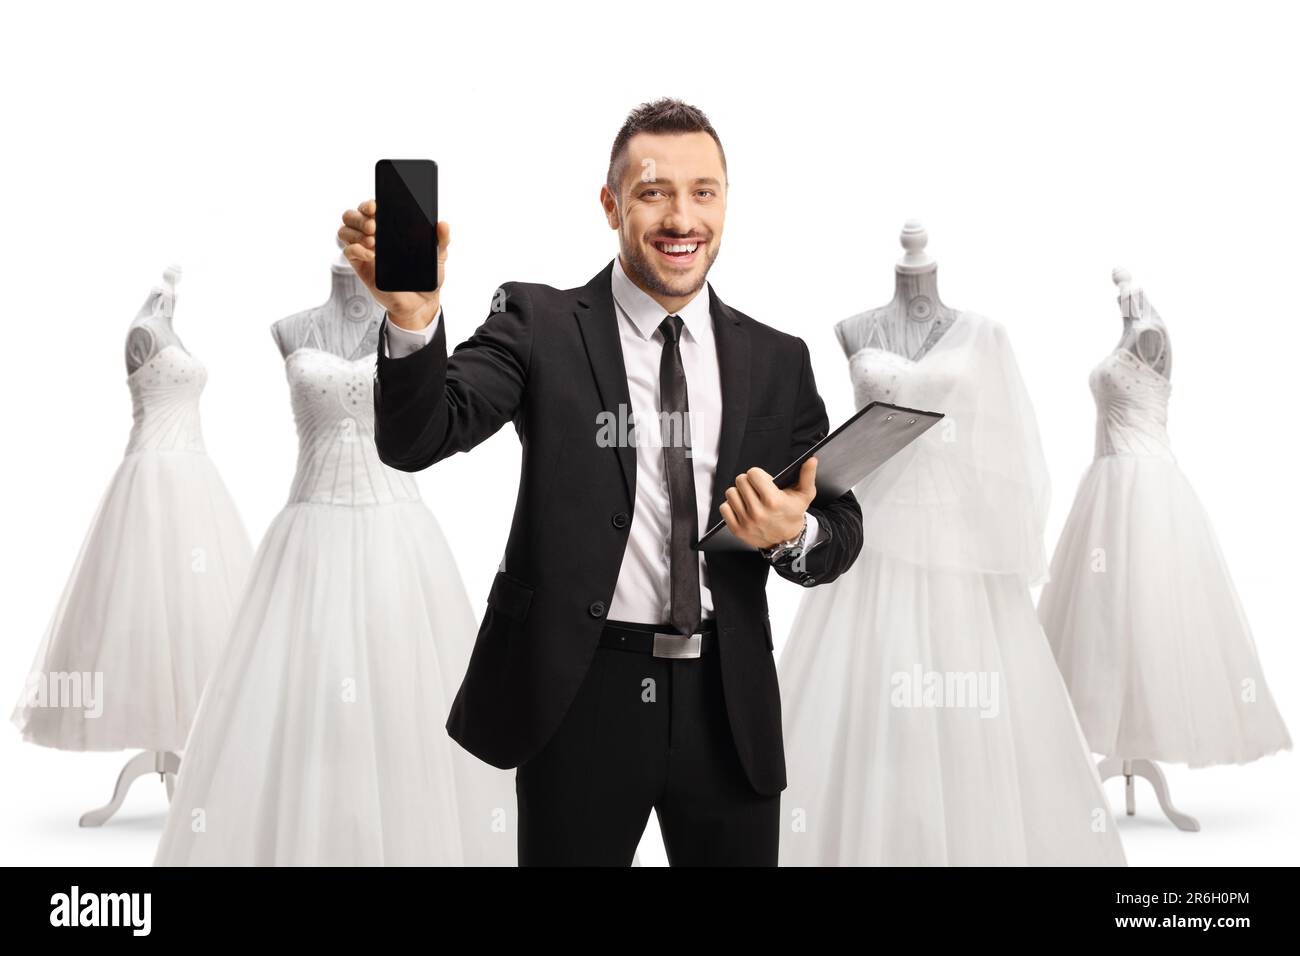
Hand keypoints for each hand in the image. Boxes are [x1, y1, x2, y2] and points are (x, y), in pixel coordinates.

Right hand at [338, 199, 447, 330]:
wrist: (419, 303)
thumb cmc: (425, 276)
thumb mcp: (438, 257)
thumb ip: (442, 240)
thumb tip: (443, 224)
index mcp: (388, 227)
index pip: (371, 207)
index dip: (369, 203)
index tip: (376, 207)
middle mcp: (372, 235)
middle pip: (352, 215)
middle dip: (359, 216)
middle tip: (374, 226)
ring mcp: (364, 250)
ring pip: (345, 230)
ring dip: (355, 231)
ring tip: (373, 240)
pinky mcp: (360, 266)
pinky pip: (348, 252)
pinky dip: (356, 249)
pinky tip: (371, 255)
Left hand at [720, 458, 817, 549]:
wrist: (787, 541)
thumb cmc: (793, 514)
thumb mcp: (804, 495)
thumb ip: (807, 475)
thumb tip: (811, 460)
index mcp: (773, 501)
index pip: (753, 473)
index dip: (758, 474)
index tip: (763, 480)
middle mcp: (758, 512)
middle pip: (740, 481)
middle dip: (748, 482)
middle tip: (756, 489)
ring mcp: (746, 522)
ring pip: (731, 493)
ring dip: (739, 494)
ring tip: (749, 498)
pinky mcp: (737, 530)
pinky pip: (724, 508)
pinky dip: (731, 506)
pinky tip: (742, 508)